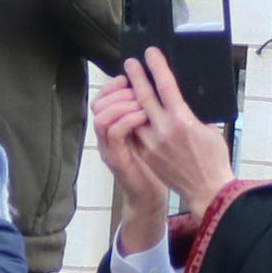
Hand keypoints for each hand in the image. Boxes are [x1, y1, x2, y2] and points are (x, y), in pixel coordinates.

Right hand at [92, 70, 177, 254]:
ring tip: (139, 98)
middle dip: (115, 88)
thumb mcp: (160, 135)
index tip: (130, 74)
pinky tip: (142, 114)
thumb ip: (157, 115)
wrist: (164, 198)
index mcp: (118, 129)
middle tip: (132, 81)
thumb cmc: (169, 166)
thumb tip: (172, 86)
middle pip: (99, 103)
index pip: (105, 99)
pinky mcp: (118, 159)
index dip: (114, 85)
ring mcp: (111, 148)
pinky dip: (126, 118)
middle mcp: (109, 137)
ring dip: (120, 103)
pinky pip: (115, 132)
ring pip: (102, 116)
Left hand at [112, 52, 232, 213]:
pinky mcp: (146, 154)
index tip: (150, 53)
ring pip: (134, 114)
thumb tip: (180, 99)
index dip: (156, 66)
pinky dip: (132, 120)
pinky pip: (135, 132)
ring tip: (127, 87)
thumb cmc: (213, 158)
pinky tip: (131, 112)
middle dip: (136, 76)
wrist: (206, 189)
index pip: (165, 86)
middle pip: (143, 96)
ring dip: (129, 99)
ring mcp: (152, 143)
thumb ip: (191, 113)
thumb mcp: (208, 128)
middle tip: (130, 63)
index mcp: (182, 120)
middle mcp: (164, 129)